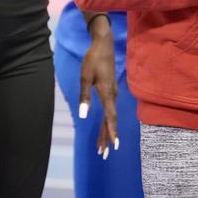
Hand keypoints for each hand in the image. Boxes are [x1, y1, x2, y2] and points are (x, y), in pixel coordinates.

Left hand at [79, 18, 117, 159]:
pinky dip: (108, 121)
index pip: (110, 116)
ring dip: (107, 131)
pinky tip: (106, 127)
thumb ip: (84, 96)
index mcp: (106, 92)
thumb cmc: (92, 59)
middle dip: (107, 137)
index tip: (113, 145)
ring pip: (111, 116)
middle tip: (105, 154)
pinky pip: (111, 109)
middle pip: (111, 119)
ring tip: (104, 146)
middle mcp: (112, 95)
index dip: (111, 131)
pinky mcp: (111, 90)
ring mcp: (113, 93)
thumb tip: (83, 115)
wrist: (104, 44)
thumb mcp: (84, 77)